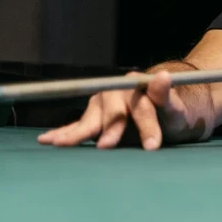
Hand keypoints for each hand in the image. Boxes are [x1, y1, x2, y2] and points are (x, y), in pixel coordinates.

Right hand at [37, 71, 191, 150]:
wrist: (162, 118)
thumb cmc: (170, 116)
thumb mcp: (175, 110)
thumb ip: (166, 96)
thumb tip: (163, 75)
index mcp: (138, 87)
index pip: (142, 107)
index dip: (147, 126)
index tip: (152, 146)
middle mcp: (116, 93)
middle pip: (113, 113)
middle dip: (111, 129)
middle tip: (108, 146)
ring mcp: (101, 105)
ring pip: (91, 120)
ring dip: (77, 132)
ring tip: (62, 144)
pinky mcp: (92, 118)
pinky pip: (75, 126)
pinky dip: (61, 133)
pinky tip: (46, 140)